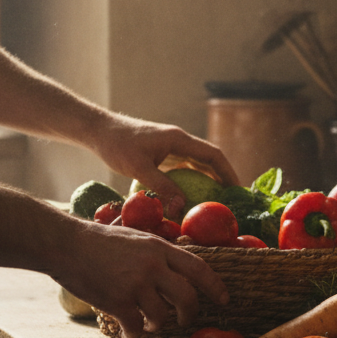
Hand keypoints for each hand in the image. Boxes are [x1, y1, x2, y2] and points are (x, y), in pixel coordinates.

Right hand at [54, 220, 228, 337]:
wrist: (66, 244)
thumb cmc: (97, 240)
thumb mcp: (134, 236)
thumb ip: (155, 248)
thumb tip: (174, 256)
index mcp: (159, 248)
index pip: (198, 268)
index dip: (215, 286)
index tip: (224, 300)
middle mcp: (153, 266)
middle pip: (187, 298)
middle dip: (189, 314)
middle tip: (184, 320)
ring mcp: (136, 285)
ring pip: (161, 317)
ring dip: (157, 325)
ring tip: (149, 324)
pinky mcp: (118, 302)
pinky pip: (136, 328)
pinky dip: (135, 334)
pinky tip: (129, 333)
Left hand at [91, 113, 239, 216]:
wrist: (99, 131)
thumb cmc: (117, 145)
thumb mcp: (138, 168)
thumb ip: (161, 186)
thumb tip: (182, 205)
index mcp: (179, 139)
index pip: (213, 155)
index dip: (228, 172)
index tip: (236, 189)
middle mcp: (179, 141)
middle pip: (209, 159)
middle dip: (223, 178)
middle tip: (231, 199)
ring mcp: (171, 147)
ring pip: (198, 164)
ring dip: (209, 179)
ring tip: (217, 200)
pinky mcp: (163, 153)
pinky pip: (184, 168)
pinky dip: (192, 180)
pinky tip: (192, 196)